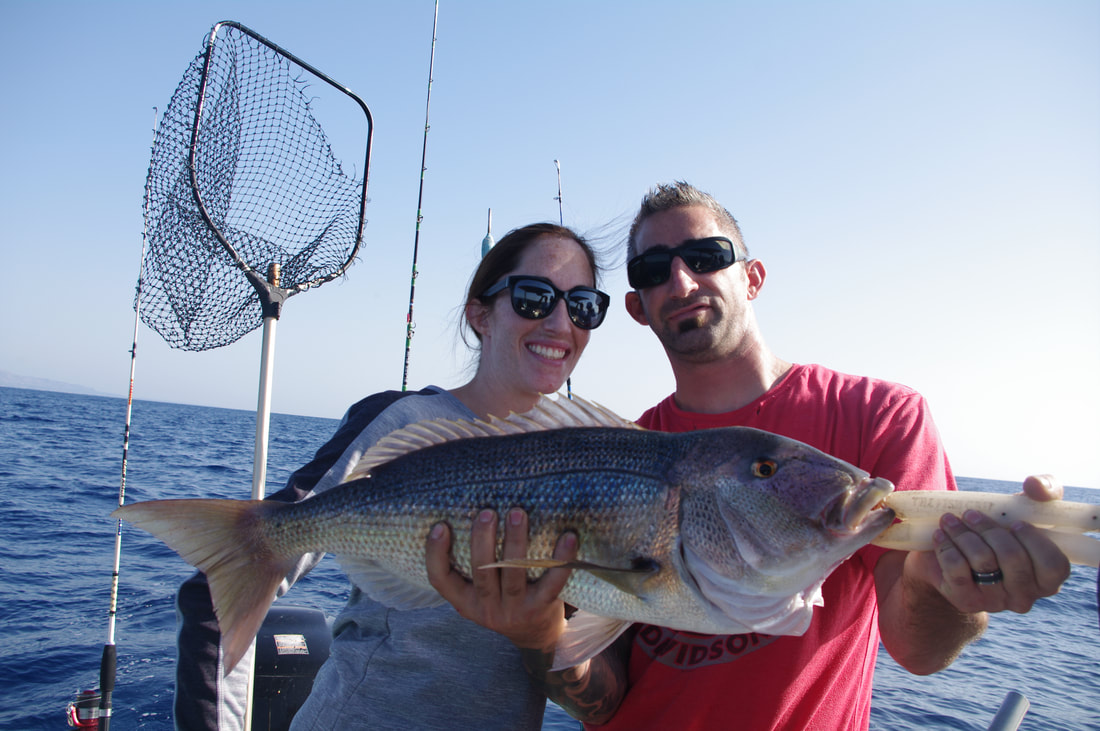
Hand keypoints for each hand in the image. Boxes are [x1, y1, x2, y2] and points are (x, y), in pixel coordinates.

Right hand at [425, 508, 577, 650]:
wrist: (536, 637)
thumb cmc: (504, 600)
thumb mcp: (481, 593)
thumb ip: (474, 565)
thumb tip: (470, 511)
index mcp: (466, 602)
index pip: (441, 580)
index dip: (436, 554)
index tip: (440, 526)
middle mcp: (487, 609)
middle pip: (481, 572)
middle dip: (482, 540)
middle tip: (486, 512)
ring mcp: (515, 611)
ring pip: (513, 574)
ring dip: (515, 541)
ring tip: (517, 513)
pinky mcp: (542, 608)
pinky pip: (552, 583)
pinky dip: (561, 559)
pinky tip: (567, 537)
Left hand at [907, 474, 1070, 613]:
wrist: (952, 555)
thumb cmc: (996, 530)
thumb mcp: (1023, 508)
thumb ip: (1043, 492)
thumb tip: (1035, 486)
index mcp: (1046, 579)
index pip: (1053, 565)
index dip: (1033, 540)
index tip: (1014, 522)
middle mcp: (1025, 596)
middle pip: (1012, 558)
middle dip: (988, 529)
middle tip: (971, 514)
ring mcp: (996, 602)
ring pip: (982, 562)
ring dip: (963, 533)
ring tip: (950, 520)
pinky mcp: (966, 601)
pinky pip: (956, 570)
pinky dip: (946, 546)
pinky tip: (940, 535)